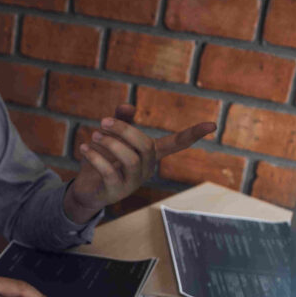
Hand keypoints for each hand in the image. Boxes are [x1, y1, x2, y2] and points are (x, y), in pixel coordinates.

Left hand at [65, 104, 215, 220]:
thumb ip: (121, 120)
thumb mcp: (111, 138)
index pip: (176, 144)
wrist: (86, 190)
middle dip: (124, 130)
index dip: (192, 135)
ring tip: (94, 135)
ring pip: (130, 159)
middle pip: (145, 146)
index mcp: (150, 155)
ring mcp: (133, 183)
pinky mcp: (116, 191)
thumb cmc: (102, 160)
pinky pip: (109, 172)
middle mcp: (146, 169)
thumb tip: (128, 105)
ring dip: (111, 144)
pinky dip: (95, 157)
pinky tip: (83, 148)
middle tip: (104, 121)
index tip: (212, 125)